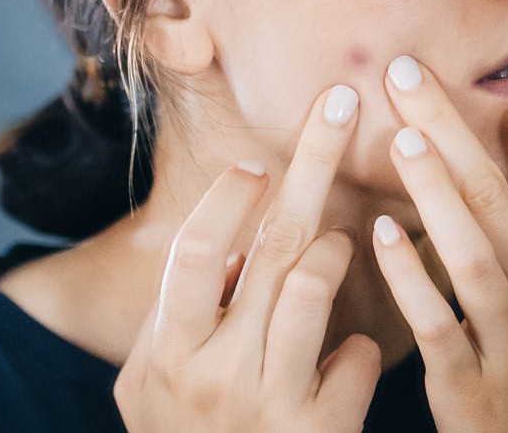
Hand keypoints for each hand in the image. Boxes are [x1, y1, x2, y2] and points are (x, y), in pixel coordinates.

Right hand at [113, 84, 380, 431]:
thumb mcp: (150, 389)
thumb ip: (176, 320)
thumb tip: (228, 249)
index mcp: (165, 353)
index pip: (192, 254)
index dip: (226, 201)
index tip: (259, 162)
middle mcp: (211, 374)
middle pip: (272, 244)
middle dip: (313, 162)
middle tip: (342, 104)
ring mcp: (266, 405)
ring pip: (315, 285)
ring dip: (335, 249)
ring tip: (334, 244)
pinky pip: (356, 354)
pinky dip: (357, 345)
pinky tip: (342, 358)